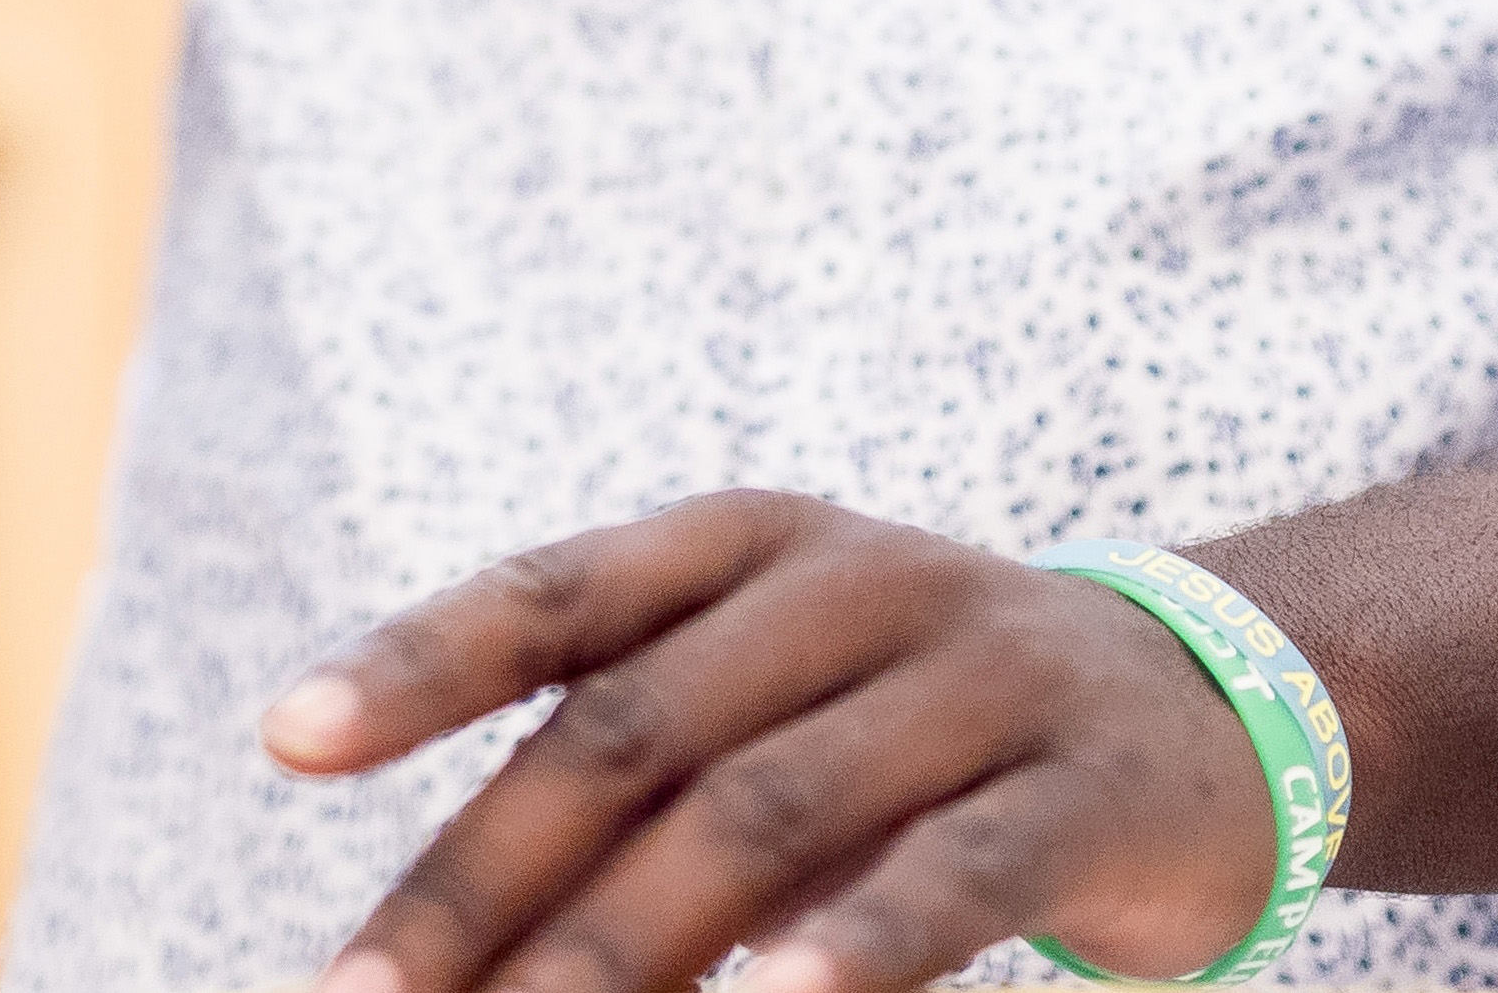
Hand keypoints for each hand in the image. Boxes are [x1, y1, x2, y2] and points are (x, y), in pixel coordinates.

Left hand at [267, 493, 1283, 992]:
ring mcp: (978, 676)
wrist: (1214, 717)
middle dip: (482, 884)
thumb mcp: (777, 715)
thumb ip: (632, 790)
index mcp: (748, 547)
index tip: (283, 740)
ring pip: (766, 812)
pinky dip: (861, 946)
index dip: (416, 660)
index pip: (555, 595)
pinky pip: (959, 871)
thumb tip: (439, 951)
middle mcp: (853, 584)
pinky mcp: (1086, 789)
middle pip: (632, 734)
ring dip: (627, 949)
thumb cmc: (919, 731)